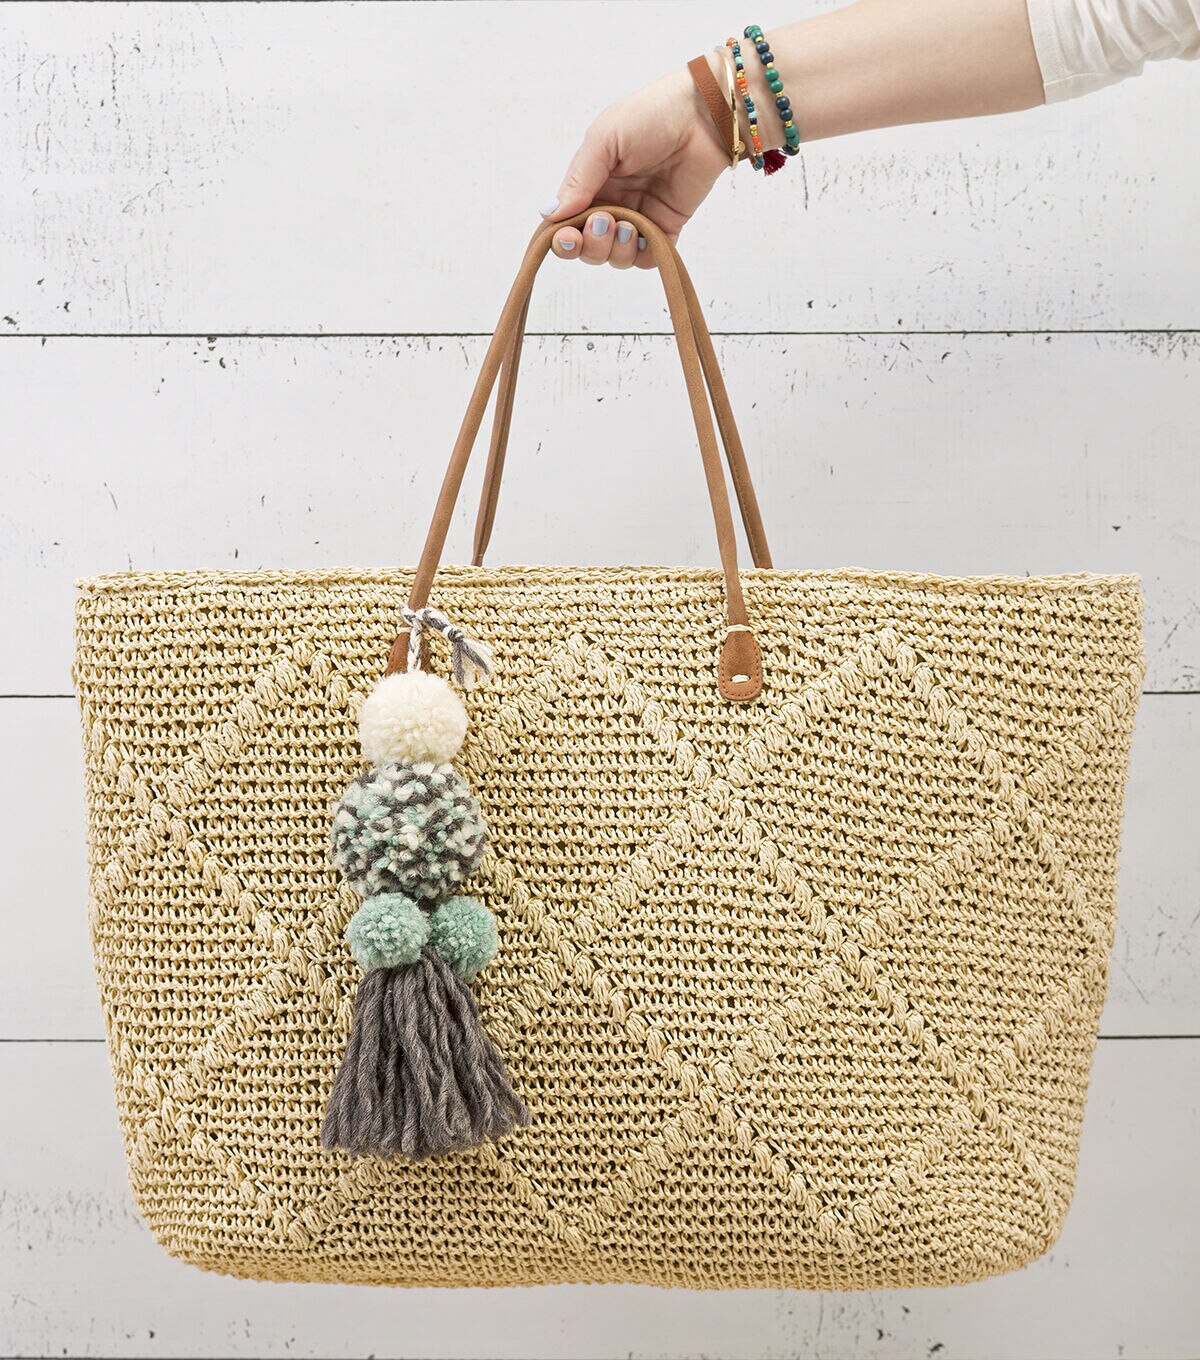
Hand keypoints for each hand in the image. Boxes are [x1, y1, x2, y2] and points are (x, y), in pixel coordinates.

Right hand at [538, 63, 729, 269]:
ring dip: (614, 250)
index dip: (563, 237)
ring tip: (626, 225)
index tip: (567, 235)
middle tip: (604, 222)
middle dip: (590, 245)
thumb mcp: (604, 139)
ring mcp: (639, 218)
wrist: (702, 117)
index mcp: (591, 183)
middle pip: (588, 248)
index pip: (566, 223)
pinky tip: (643, 233)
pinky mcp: (665, 228)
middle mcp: (612, 203)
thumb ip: (578, 179)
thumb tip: (550, 214)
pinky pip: (646, 258)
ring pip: (615, 257)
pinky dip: (641, 254)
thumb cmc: (651, 116)